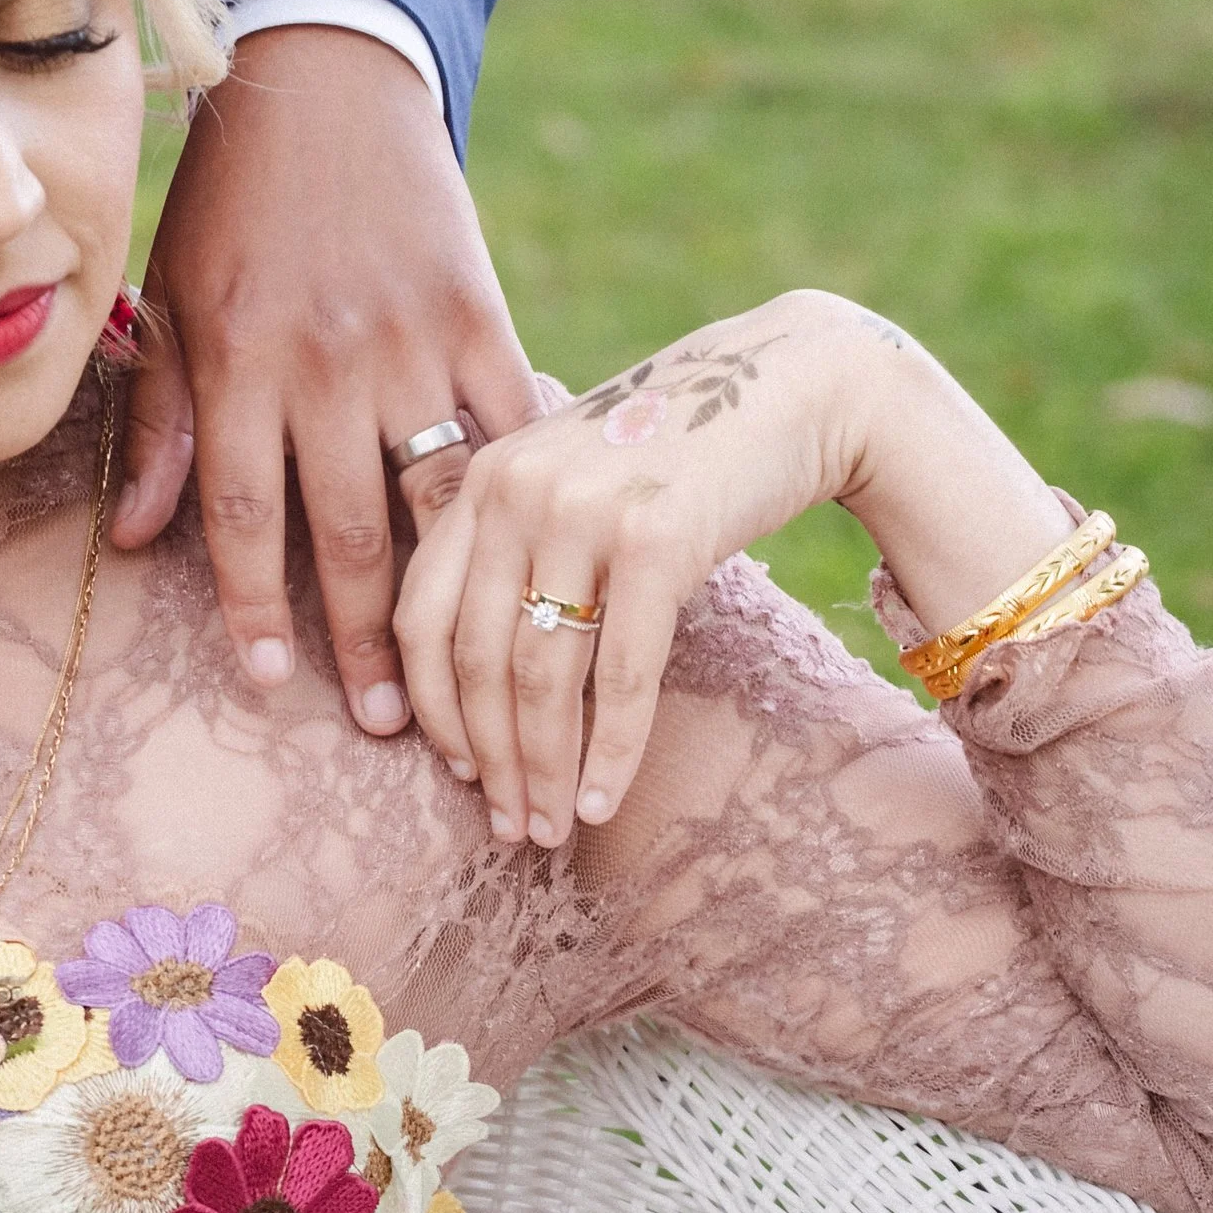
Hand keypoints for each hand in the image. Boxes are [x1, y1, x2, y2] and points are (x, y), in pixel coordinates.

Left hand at [111, 25, 540, 734]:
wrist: (328, 80)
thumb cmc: (232, 199)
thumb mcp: (172, 296)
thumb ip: (161, 418)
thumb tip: (131, 538)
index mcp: (238, 357)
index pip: (241, 513)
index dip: (252, 608)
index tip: (269, 686)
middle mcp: (326, 358)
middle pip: (345, 528)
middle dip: (366, 637)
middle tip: (387, 724)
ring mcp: (411, 337)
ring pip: (435, 496)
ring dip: (451, 595)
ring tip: (466, 679)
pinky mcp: (480, 313)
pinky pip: (505, 422)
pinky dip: (518, 492)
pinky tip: (535, 558)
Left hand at [394, 291, 866, 845]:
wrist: (792, 384)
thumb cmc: (676, 451)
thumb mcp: (571, 478)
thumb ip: (518, 548)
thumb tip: (479, 684)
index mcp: (483, 478)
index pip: (420, 614)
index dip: (431, 706)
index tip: (454, 772)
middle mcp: (516, 489)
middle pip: (474, 657)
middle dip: (486, 758)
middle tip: (508, 826)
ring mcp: (584, 512)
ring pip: (541, 676)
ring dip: (542, 768)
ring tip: (550, 828)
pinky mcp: (657, 539)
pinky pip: (621, 673)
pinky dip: (610, 751)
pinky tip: (601, 801)